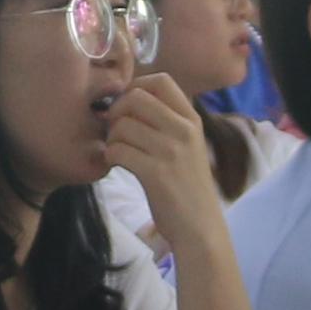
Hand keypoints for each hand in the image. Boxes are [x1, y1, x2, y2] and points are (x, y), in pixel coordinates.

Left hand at [101, 75, 225, 241]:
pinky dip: (110, 156)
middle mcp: (184, 130)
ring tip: (117, 152)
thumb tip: (129, 100)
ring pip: (122, 125)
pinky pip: (118, 150)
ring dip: (111, 138)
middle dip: (117, 111)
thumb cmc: (187, 187)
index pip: (160, 80)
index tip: (128, 108)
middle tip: (115, 130)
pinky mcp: (156, 173)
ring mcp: (171, 151)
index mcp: (192, 120)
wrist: (200, 228)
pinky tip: (117, 165)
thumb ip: (167, 123)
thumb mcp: (187, 146)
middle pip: (136, 97)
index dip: (135, 87)